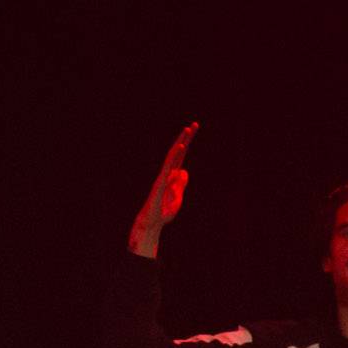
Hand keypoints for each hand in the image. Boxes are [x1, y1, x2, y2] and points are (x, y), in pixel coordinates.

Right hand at [128, 121, 195, 257]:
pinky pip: (168, 166)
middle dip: (185, 138)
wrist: (153, 223)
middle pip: (176, 152)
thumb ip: (181, 184)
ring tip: (187, 130)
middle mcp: (167, 173)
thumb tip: (183, 170)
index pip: (180, 156)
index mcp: (171, 176)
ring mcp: (163, 177)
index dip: (187, 144)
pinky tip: (181, 147)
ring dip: (180, 142)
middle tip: (194, 124)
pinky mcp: (161, 182)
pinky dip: (174, 156)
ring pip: (171, 156)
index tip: (193, 131)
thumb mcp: (178, 198)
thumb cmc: (163, 213)